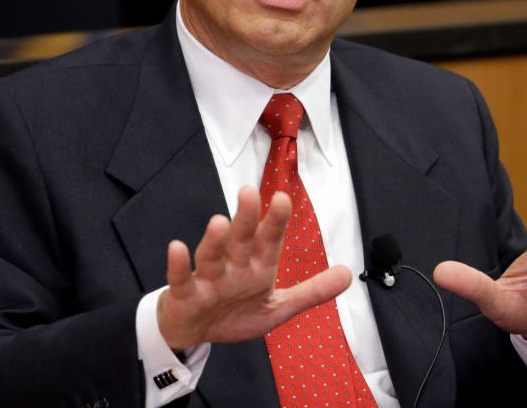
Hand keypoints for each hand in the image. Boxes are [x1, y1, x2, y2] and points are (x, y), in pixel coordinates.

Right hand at [156, 185, 351, 350]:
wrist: (194, 333)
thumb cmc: (235, 313)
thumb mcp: (278, 308)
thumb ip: (312, 292)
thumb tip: (348, 274)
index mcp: (257, 267)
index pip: (270, 241)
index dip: (276, 222)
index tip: (283, 199)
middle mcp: (233, 266)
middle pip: (241, 240)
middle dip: (246, 219)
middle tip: (249, 193)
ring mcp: (208, 279)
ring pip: (211, 255)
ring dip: (215, 240)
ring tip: (219, 222)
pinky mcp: (186, 294)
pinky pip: (181, 278)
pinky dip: (178, 265)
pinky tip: (177, 248)